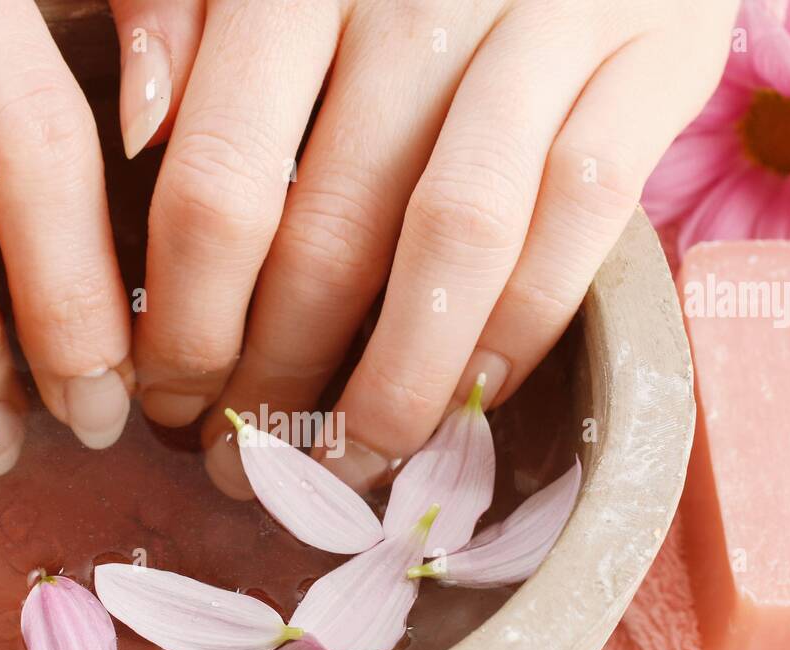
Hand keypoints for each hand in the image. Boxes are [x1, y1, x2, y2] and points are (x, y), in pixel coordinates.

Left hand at [112, 0, 736, 492]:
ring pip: (455, 241)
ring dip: (395, 382)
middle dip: (278, 378)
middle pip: (331, 232)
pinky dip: (519, 326)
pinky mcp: (651, 58)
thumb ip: (187, 13)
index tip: (172, 398)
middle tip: (246, 460)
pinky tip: (467, 398)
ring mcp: (545, 20)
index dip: (191, 318)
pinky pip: (576, 222)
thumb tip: (138, 129)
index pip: (221, 180)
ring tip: (344, 465)